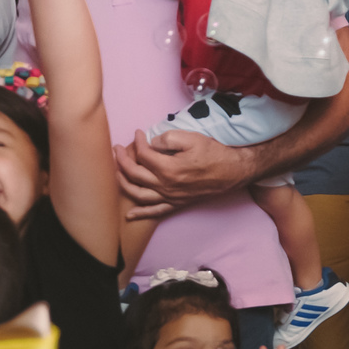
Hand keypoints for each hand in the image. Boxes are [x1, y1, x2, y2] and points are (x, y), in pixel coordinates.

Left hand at [113, 130, 251, 219]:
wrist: (232, 171)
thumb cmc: (213, 153)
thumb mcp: (191, 138)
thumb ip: (167, 138)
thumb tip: (152, 142)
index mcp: (168, 168)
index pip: (143, 154)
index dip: (137, 142)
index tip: (138, 133)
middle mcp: (166, 186)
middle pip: (134, 174)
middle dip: (122, 160)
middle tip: (116, 149)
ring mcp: (170, 197)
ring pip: (138, 194)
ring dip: (123, 183)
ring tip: (116, 172)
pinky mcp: (177, 204)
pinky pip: (155, 212)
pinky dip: (141, 214)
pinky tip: (129, 215)